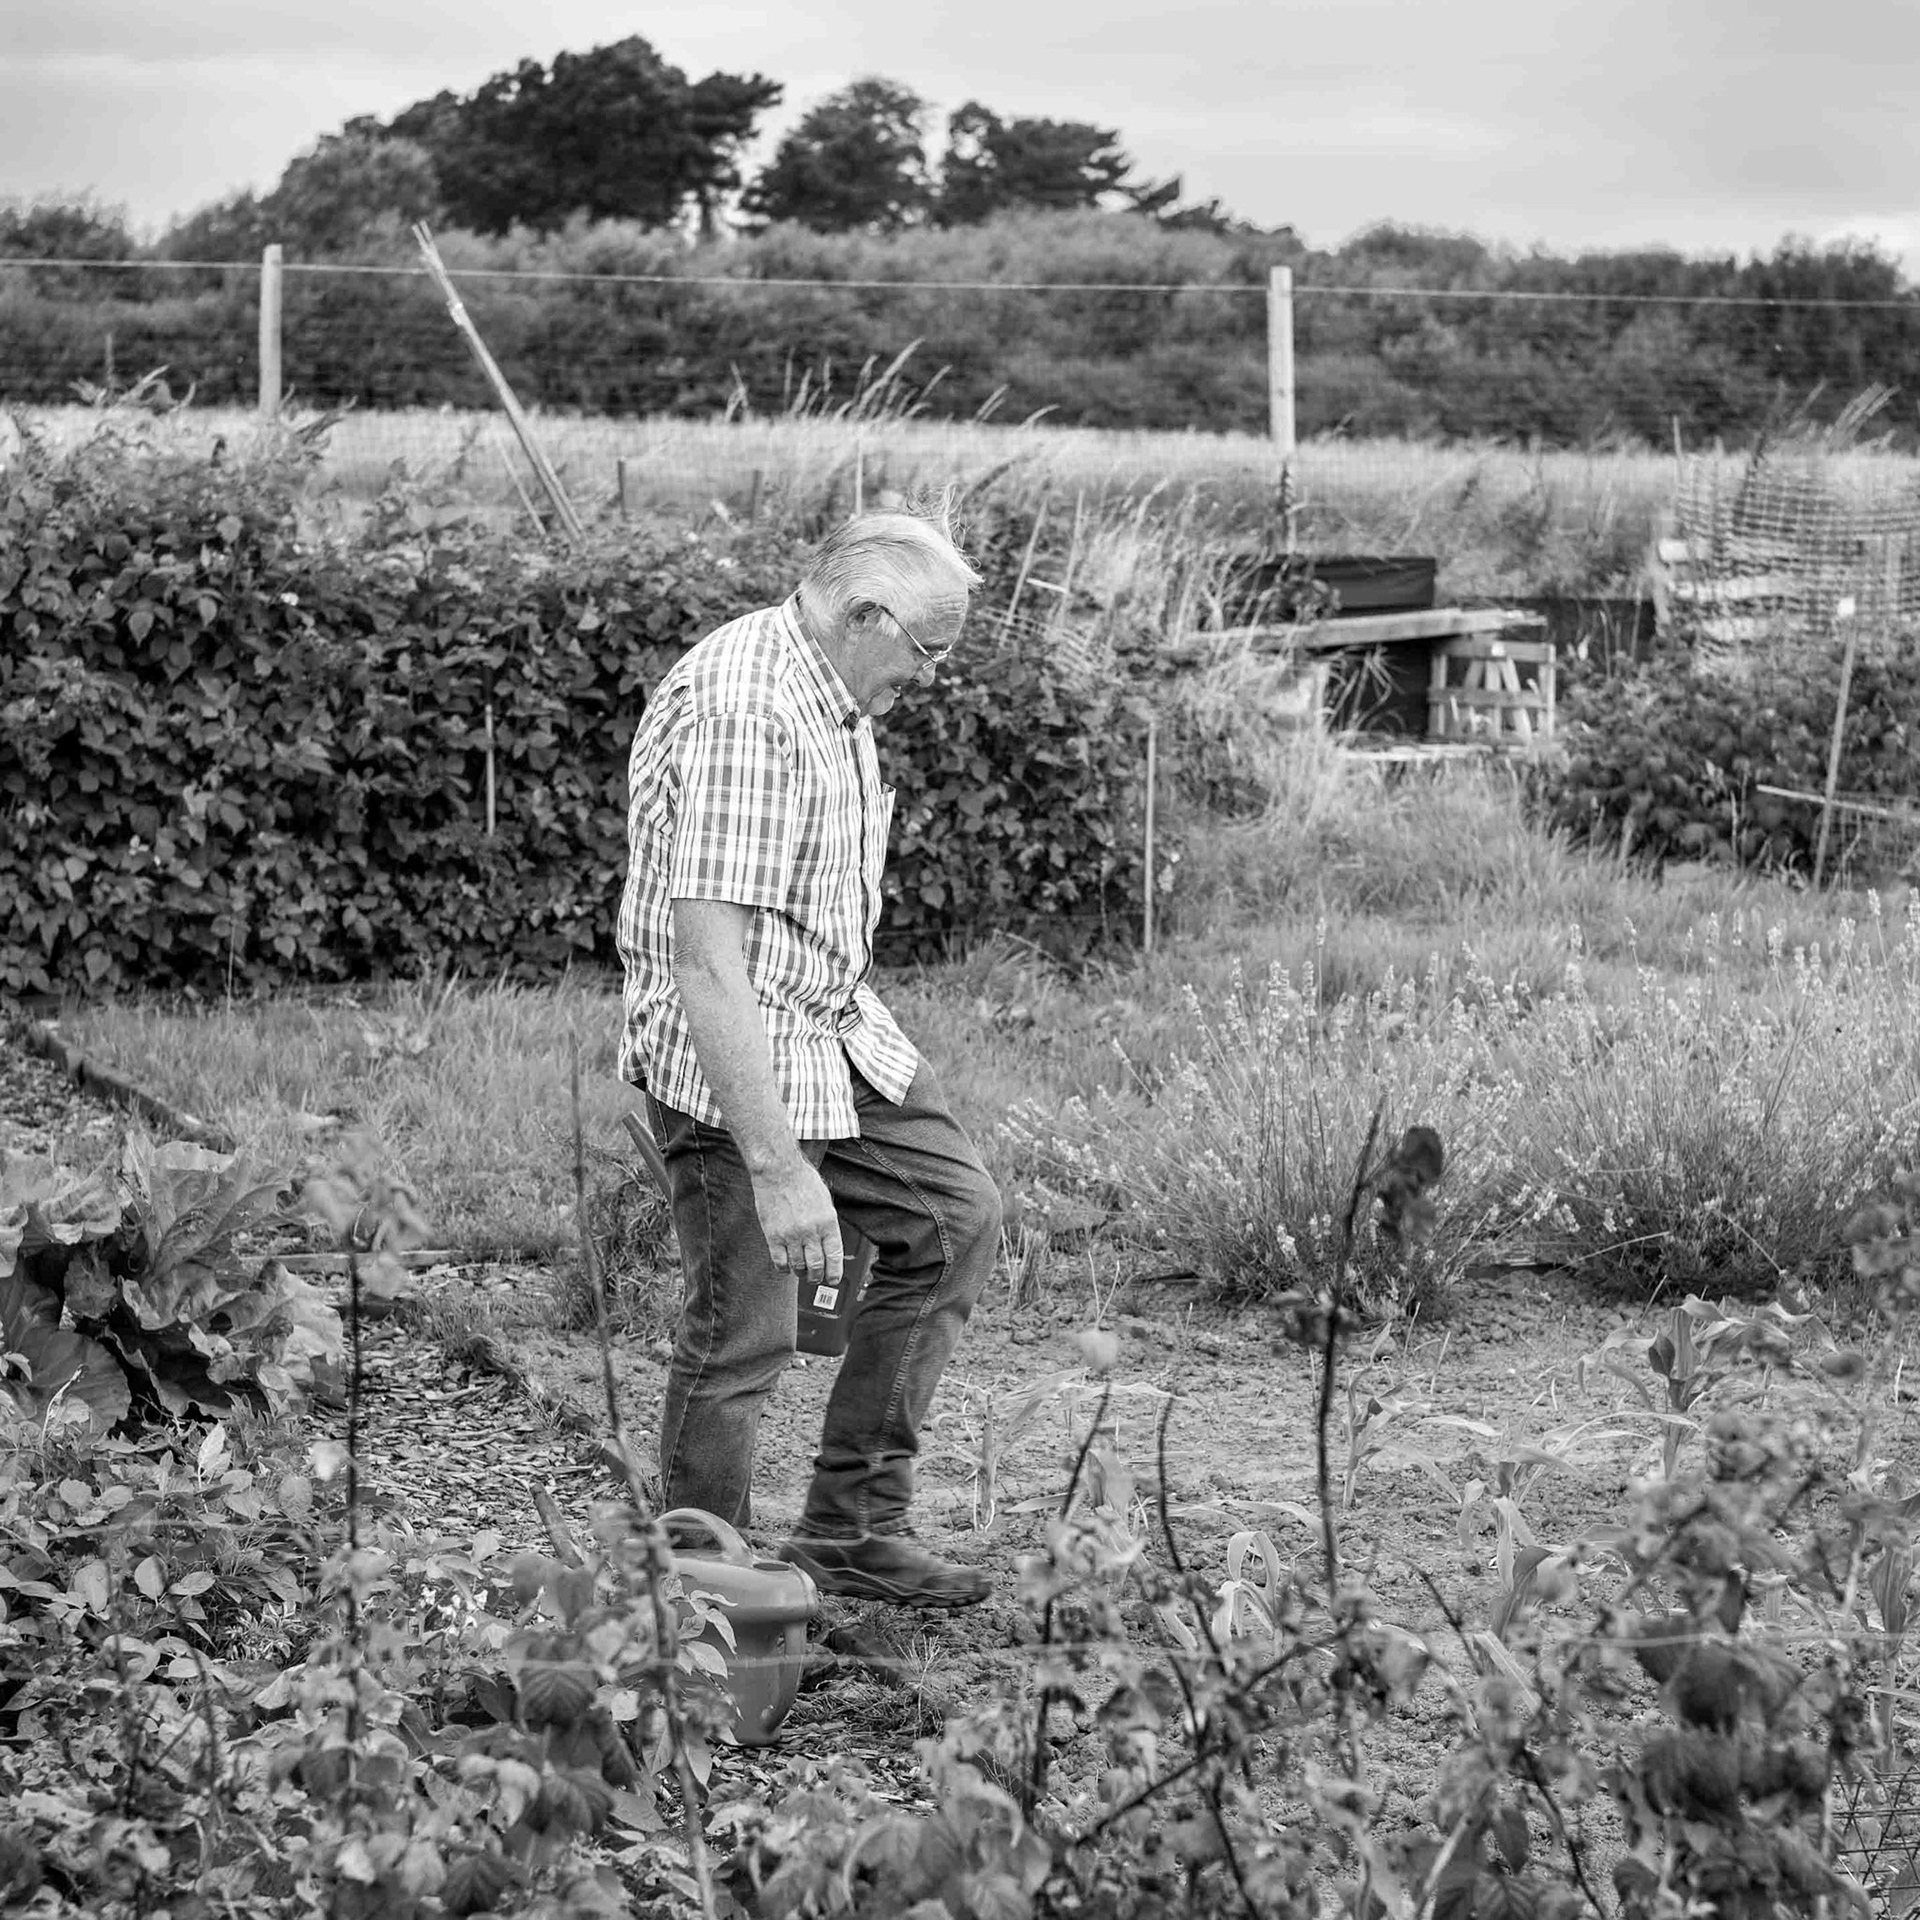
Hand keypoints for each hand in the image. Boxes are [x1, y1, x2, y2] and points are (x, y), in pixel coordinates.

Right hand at [753, 1159, 844, 1287]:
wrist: (778, 1171)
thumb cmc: (802, 1181)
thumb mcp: (825, 1201)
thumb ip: (827, 1224)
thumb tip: (828, 1243)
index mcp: (827, 1222)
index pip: (834, 1256)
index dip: (834, 1273)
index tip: (833, 1279)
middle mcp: (811, 1231)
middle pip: (816, 1266)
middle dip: (816, 1276)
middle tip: (815, 1278)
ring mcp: (791, 1235)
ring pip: (798, 1266)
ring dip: (800, 1273)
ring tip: (800, 1272)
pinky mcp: (773, 1236)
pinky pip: (779, 1261)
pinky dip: (784, 1268)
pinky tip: (785, 1266)